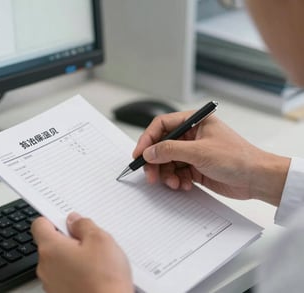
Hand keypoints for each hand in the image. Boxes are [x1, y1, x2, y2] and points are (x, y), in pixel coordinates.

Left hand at [31, 213, 132, 292]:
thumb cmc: (104, 280)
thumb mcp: (100, 240)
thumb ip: (84, 225)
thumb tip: (75, 220)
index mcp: (51, 249)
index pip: (39, 224)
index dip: (53, 218)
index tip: (66, 219)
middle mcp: (45, 267)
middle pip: (50, 243)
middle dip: (68, 239)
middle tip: (89, 241)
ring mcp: (51, 283)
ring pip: (59, 261)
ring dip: (73, 256)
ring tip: (95, 261)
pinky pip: (64, 276)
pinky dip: (76, 272)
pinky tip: (94, 275)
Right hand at [133, 111, 289, 205]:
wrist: (256, 179)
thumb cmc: (237, 158)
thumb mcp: (199, 152)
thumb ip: (170, 150)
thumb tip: (149, 152)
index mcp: (194, 122)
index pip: (162, 125)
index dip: (148, 139)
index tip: (139, 154)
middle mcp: (192, 136)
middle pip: (162, 146)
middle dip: (155, 162)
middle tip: (151, 175)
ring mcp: (193, 152)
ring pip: (167, 162)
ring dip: (166, 174)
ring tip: (173, 183)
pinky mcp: (195, 168)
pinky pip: (176, 173)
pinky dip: (176, 180)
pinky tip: (184, 186)